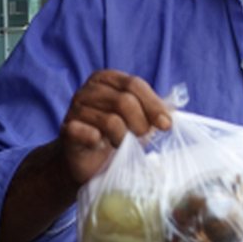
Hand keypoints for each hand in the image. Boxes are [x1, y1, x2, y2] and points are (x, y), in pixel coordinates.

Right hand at [58, 70, 171, 186]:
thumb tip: (175, 108)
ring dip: (123, 138)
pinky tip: (100, 144)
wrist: (87, 162)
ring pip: (111, 121)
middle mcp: (89, 90)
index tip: (166, 125)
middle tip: (141, 137)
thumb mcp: (138, 119)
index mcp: (107, 79)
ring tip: (121, 144)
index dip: (154, 106)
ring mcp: (75, 108)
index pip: (135, 84)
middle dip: (141, 124)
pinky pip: (90, 134)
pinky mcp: (67, 129)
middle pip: (125, 101)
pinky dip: (100, 141)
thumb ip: (154, 110)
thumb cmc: (115, 136)